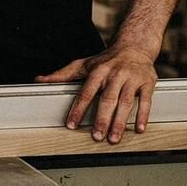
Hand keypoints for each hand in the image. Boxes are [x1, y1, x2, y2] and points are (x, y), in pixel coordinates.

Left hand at [36, 46, 157, 144]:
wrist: (133, 46)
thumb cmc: (105, 60)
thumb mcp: (83, 64)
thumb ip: (62, 75)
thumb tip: (39, 80)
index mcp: (97, 71)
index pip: (85, 92)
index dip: (78, 109)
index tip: (72, 125)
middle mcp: (114, 75)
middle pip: (107, 99)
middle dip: (101, 119)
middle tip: (96, 137)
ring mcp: (131, 79)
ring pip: (126, 102)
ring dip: (120, 122)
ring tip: (114, 138)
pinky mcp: (147, 83)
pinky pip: (146, 101)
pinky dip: (143, 115)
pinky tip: (139, 129)